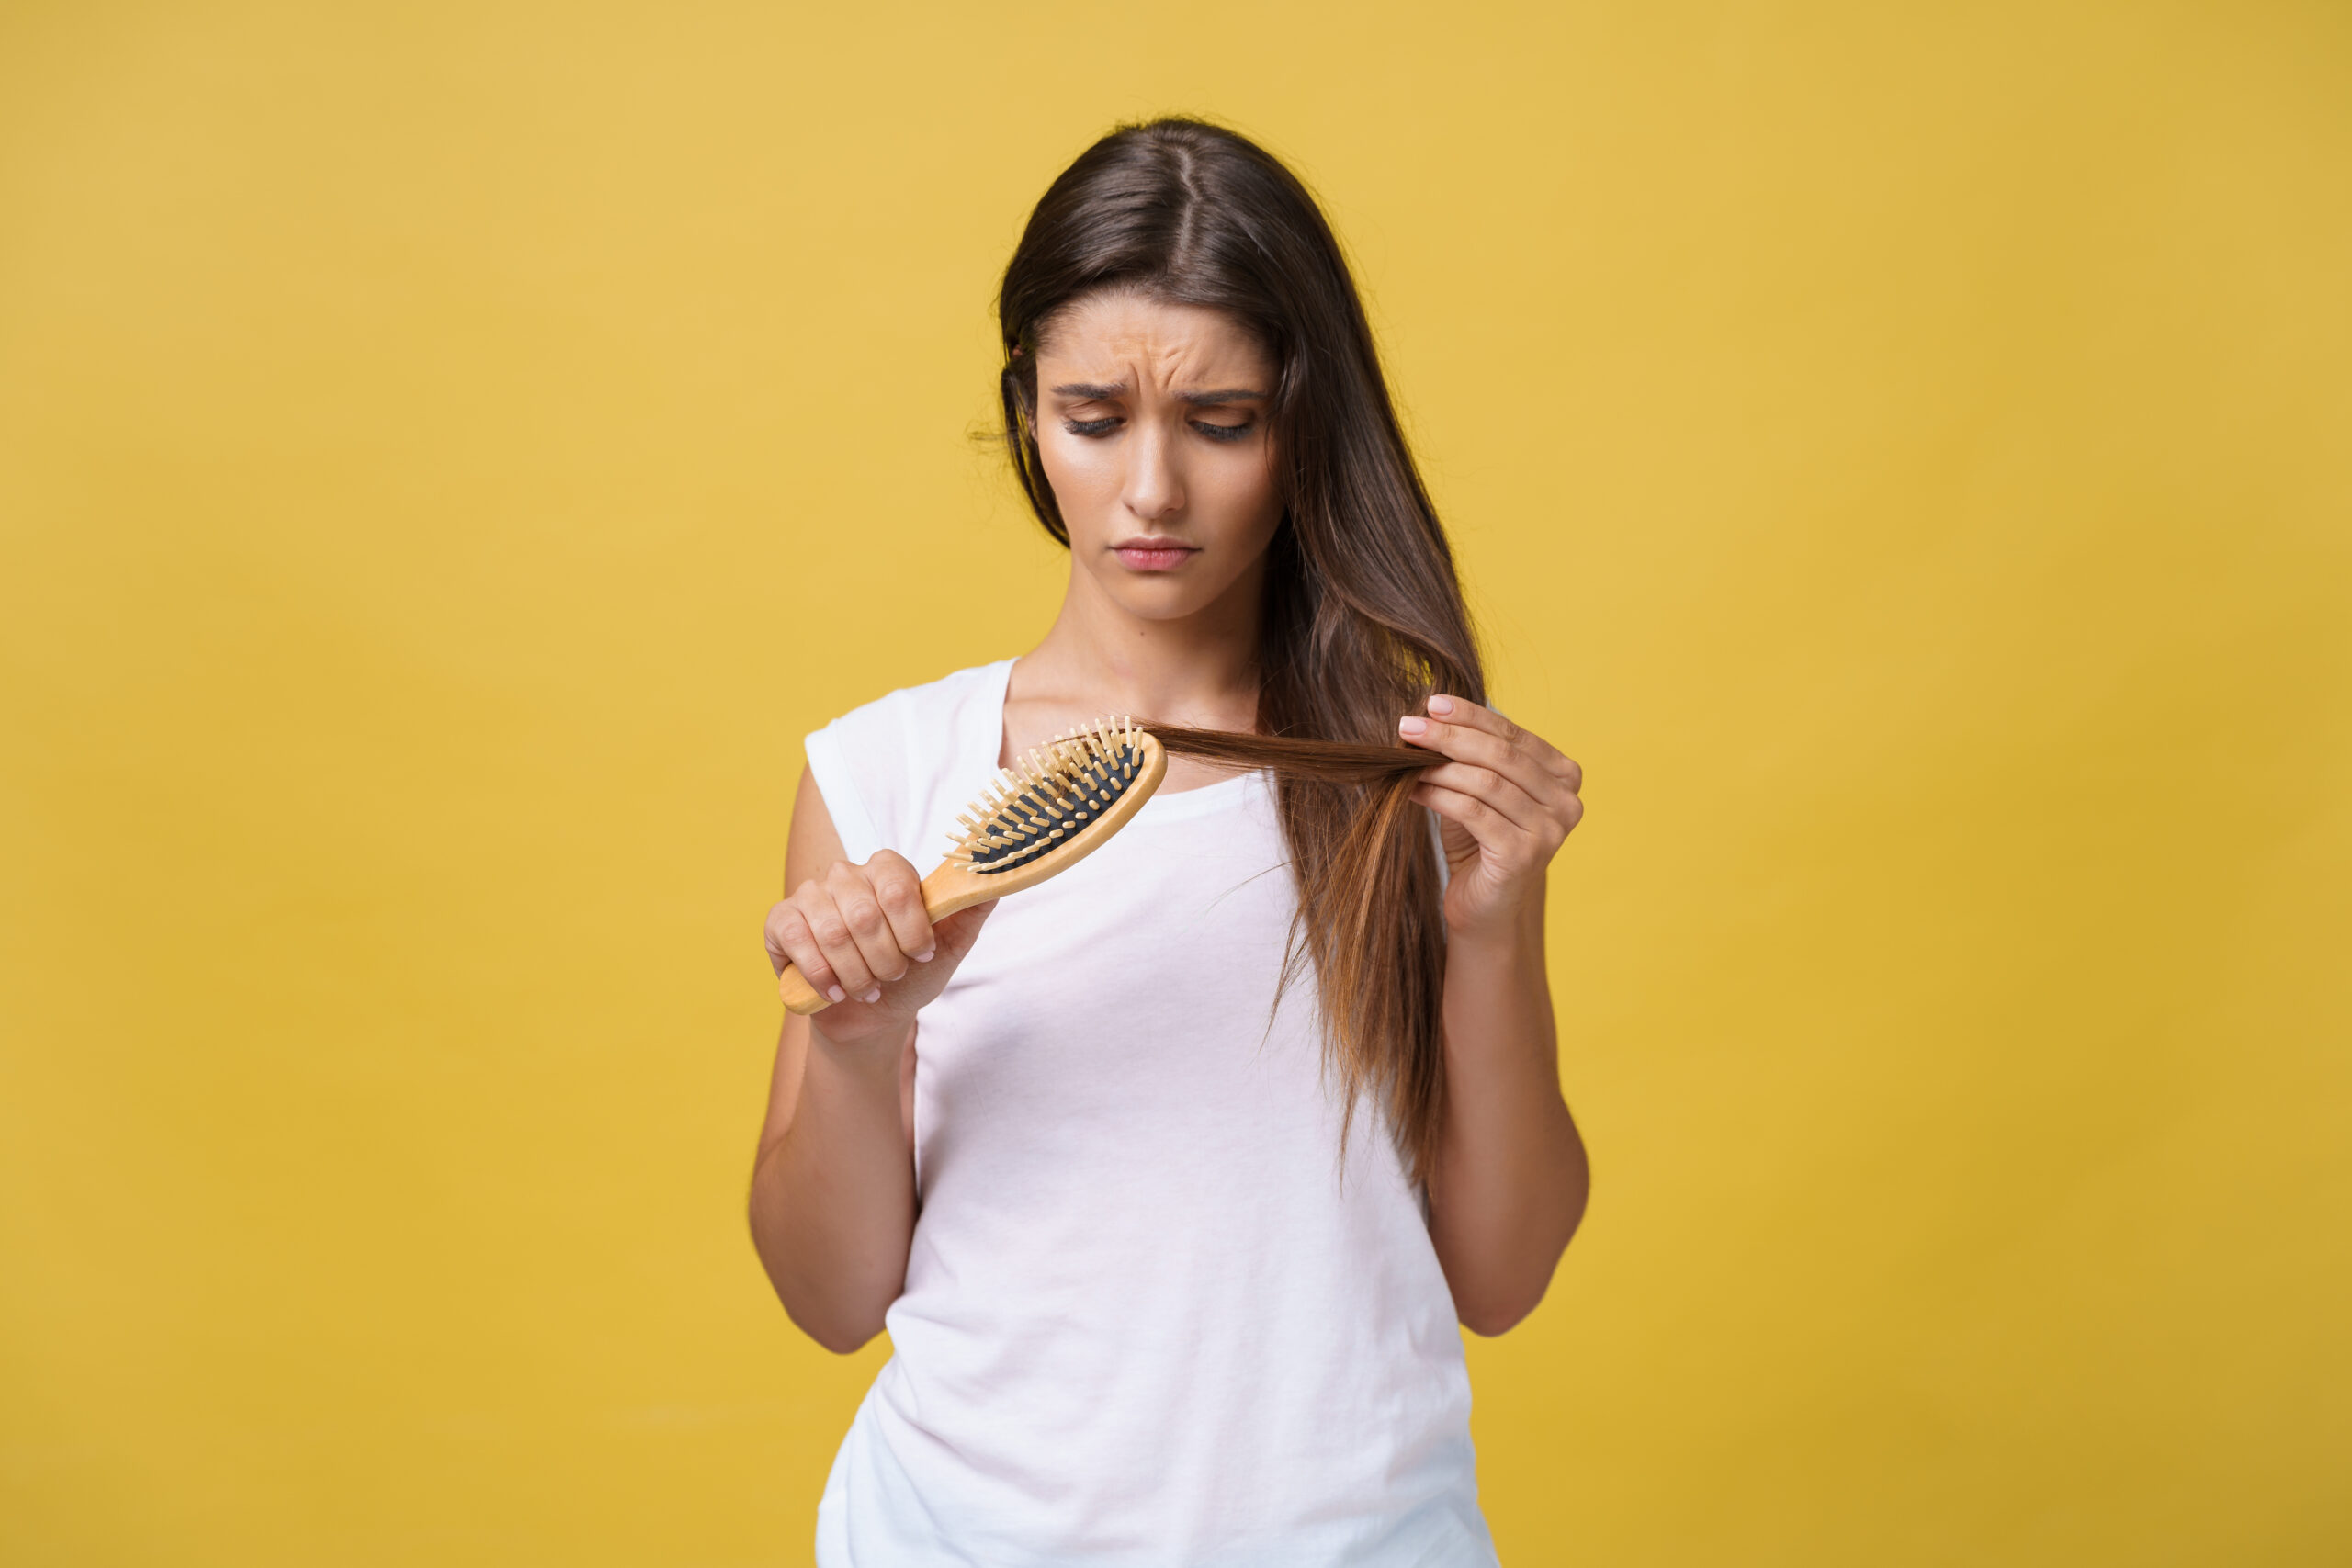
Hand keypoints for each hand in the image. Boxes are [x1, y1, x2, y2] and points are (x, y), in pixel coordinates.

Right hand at [764, 850, 996, 1046]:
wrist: (870, 1014)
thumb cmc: (911, 974)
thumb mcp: (949, 946)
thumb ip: (971, 909)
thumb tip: (998, 874)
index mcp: (888, 869)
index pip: (900, 888)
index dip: (913, 932)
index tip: (922, 956)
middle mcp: (847, 873)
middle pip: (866, 915)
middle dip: (885, 962)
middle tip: (892, 978)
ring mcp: (810, 894)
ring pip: (833, 932)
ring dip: (857, 974)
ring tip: (867, 989)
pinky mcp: (781, 921)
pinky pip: (798, 942)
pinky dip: (822, 976)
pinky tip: (835, 992)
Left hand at [1398, 695, 1583, 942]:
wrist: (1485, 907)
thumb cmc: (1481, 842)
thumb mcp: (1480, 790)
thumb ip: (1471, 755)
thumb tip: (1430, 716)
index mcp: (1564, 776)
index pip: (1514, 734)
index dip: (1472, 715)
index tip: (1432, 703)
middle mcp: (1567, 802)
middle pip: (1501, 754)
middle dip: (1450, 736)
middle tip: (1408, 726)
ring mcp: (1550, 831)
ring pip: (1487, 781)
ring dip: (1439, 766)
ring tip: (1406, 759)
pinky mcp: (1524, 855)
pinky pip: (1473, 812)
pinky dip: (1438, 795)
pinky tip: (1413, 789)